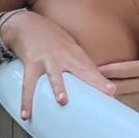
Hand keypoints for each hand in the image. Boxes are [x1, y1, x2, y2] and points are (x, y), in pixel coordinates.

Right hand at [0, 10, 115, 119]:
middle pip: (82, 69)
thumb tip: (90, 82)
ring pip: (54, 75)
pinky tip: (26, 114)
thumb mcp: (67, 47)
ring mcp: (47, 59)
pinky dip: (26, 100)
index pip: (91, 68)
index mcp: (74, 53)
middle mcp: (63, 56)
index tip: (112, 91)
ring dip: (59, 88)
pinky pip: (28, 83)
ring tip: (63, 101)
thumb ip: (77, 63)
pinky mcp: (31, 62)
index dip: (101, 79)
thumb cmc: (49, 38)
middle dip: (95, 80)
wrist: (26, 23)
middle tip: (108, 91)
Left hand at [98, 32, 138, 135]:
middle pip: (120, 85)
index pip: (126, 69)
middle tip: (84, 81)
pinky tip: (114, 99)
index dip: (108, 69)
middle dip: (102, 83)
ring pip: (126, 96)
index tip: (93, 67)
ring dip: (110, 93)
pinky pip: (135, 102)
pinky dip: (123, 100)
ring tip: (93, 91)